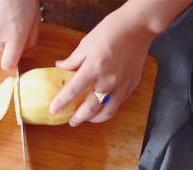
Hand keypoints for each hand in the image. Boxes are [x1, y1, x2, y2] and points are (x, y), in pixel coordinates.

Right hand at [0, 0, 39, 69]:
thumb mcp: (36, 21)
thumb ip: (31, 41)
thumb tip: (25, 51)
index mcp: (15, 36)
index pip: (8, 63)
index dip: (12, 63)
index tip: (16, 58)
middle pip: (2, 49)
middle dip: (9, 43)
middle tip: (17, 28)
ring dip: (2, 30)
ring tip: (10, 14)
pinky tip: (1, 10)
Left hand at [50, 10, 155, 126]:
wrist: (138, 26)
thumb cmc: (111, 31)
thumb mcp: (86, 44)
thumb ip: (72, 60)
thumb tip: (59, 67)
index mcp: (94, 66)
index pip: (74, 90)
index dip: (62, 102)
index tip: (54, 110)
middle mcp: (109, 79)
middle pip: (91, 107)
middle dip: (79, 118)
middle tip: (71, 121)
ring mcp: (122, 84)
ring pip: (107, 111)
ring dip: (94, 119)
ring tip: (86, 119)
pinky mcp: (132, 84)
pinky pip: (118, 103)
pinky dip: (108, 109)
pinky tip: (101, 108)